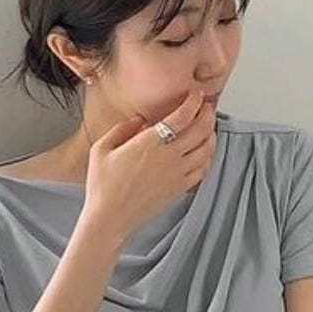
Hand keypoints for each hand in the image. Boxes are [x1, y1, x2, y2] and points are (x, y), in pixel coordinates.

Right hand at [83, 88, 216, 243]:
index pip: (182, 116)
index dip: (194, 101)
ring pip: (207, 149)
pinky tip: (203, 152)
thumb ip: (122, 129)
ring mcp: (177, 174)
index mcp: (149, 143)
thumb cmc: (102, 185)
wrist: (109, 218)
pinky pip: (203, 169)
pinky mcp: (180, 188)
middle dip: (207, 113)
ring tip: (207, 126)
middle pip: (201, 129)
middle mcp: (169, 157)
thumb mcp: (101, 149)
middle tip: (206, 106)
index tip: (196, 94)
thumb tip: (140, 120)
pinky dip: (208, 156)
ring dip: (210, 133)